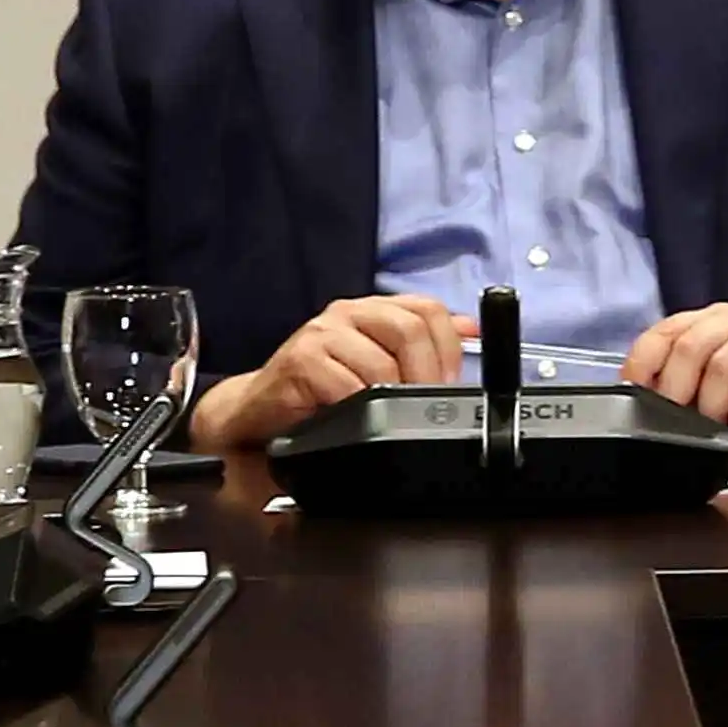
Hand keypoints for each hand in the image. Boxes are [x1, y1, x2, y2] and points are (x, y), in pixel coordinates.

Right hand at [189, 293, 468, 451]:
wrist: (256, 409)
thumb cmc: (317, 388)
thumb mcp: (374, 362)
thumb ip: (420, 345)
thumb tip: (471, 331)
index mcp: (372, 309)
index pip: (428, 310)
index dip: (449, 347)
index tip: (451, 382)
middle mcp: (347, 312)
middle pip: (409, 330)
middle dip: (426, 374)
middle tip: (424, 405)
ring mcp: (321, 334)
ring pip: (380, 361)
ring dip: (394, 396)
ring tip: (390, 417)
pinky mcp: (299, 361)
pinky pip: (345, 384)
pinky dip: (358, 406)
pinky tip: (354, 417)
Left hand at [624, 305, 727, 443]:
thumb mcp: (715, 386)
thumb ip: (681, 384)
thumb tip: (638, 405)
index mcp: (712, 320)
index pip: (662, 333)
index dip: (642, 369)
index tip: (639, 403)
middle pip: (691, 346)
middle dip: (677, 393)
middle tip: (681, 422)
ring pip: (725, 363)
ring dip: (713, 405)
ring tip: (717, 425)